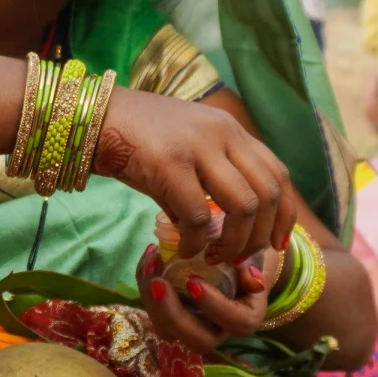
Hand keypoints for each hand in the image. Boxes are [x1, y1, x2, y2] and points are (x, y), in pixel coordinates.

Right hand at [92, 87, 293, 266]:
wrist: (92, 119)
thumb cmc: (136, 138)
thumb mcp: (187, 146)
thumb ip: (212, 174)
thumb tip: (221, 226)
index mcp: (230, 129)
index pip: (278, 173)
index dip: (285, 214)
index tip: (279, 243)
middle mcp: (222, 133)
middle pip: (268, 193)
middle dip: (261, 234)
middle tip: (240, 257)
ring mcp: (197, 147)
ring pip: (243, 206)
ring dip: (234, 242)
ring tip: (216, 257)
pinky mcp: (169, 164)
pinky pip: (198, 216)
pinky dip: (197, 242)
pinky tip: (187, 250)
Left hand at [139, 244, 270, 353]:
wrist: (229, 263)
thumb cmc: (243, 260)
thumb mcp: (252, 258)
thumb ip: (252, 268)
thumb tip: (255, 283)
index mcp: (245, 318)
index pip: (236, 322)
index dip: (214, 306)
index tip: (194, 281)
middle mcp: (218, 331)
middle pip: (197, 340)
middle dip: (173, 314)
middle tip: (158, 282)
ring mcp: (192, 328)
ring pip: (168, 330)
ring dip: (152, 301)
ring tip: (150, 263)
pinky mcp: (172, 319)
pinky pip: (155, 312)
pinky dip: (146, 286)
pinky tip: (149, 258)